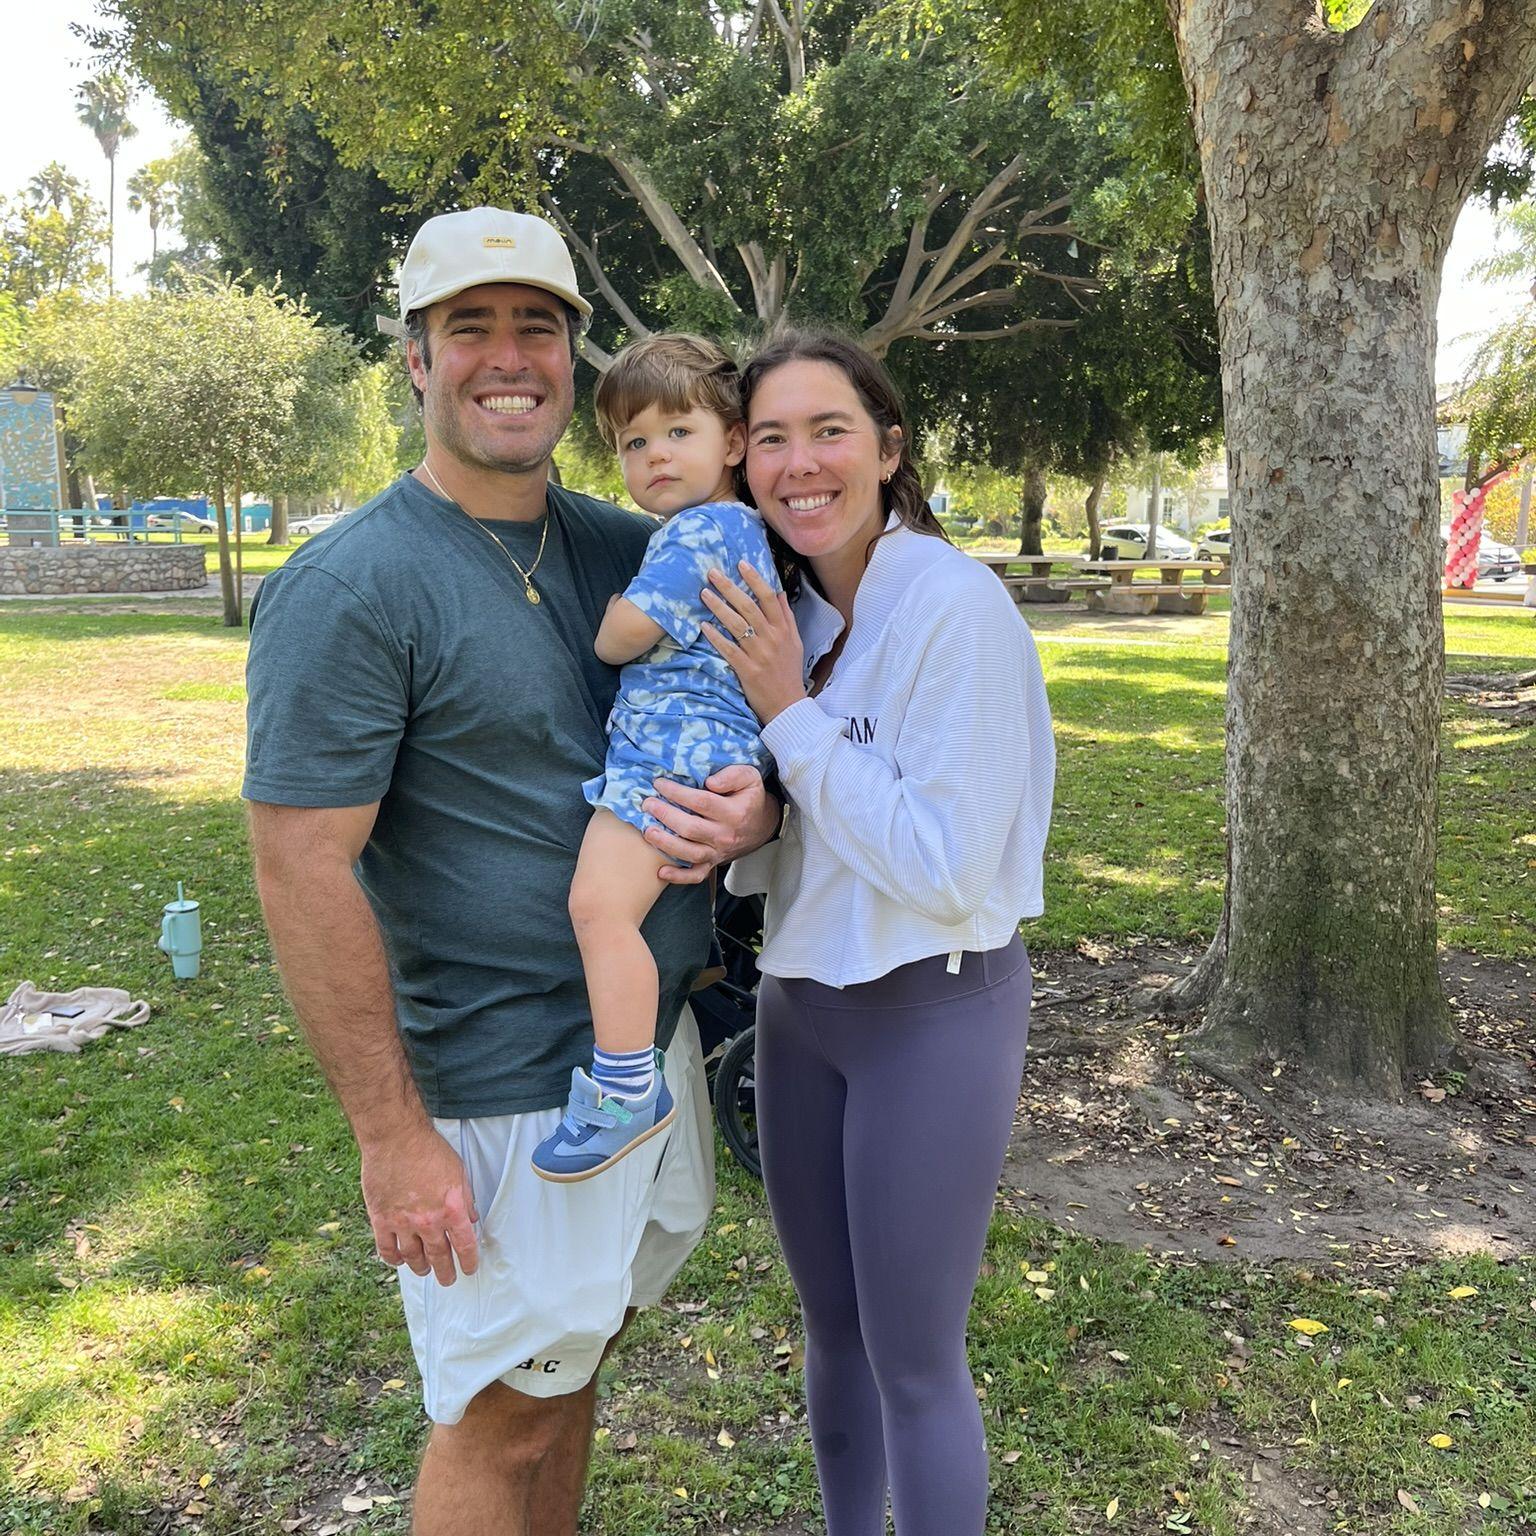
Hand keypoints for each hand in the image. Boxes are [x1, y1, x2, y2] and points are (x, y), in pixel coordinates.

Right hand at [360, 1122, 479, 1286]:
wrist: (397, 1138)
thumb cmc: (429, 1150)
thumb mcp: (459, 1172)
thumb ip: (465, 1199)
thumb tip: (471, 1220)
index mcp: (451, 1209)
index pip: (464, 1245)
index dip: (468, 1261)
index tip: (469, 1268)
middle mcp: (428, 1221)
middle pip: (439, 1257)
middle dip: (445, 1272)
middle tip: (447, 1279)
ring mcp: (402, 1223)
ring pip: (412, 1258)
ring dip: (420, 1268)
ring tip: (424, 1271)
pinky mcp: (381, 1219)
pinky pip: (387, 1249)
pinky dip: (393, 1259)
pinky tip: (399, 1260)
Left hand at [644, 763, 779, 884]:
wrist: (762, 826)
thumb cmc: (750, 798)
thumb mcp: (750, 778)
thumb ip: (732, 775)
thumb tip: (709, 782)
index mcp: (734, 812)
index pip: (701, 802)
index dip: (678, 793)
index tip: (660, 784)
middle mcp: (725, 835)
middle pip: (691, 828)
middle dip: (665, 815)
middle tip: (648, 804)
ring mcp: (718, 852)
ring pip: (690, 853)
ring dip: (666, 844)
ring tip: (648, 832)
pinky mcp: (712, 863)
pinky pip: (696, 875)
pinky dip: (678, 877)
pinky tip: (661, 871)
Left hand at [701, 561, 806, 724]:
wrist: (788, 705)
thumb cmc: (789, 672)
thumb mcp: (794, 642)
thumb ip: (787, 617)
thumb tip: (779, 593)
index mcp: (783, 630)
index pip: (768, 598)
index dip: (754, 579)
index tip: (741, 564)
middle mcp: (772, 638)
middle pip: (748, 606)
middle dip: (729, 587)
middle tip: (712, 573)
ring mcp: (759, 654)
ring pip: (737, 625)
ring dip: (718, 607)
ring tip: (704, 594)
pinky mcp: (747, 669)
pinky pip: (728, 649)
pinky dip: (716, 636)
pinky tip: (703, 625)